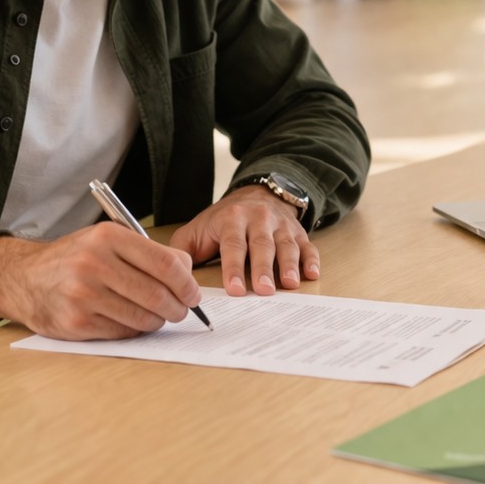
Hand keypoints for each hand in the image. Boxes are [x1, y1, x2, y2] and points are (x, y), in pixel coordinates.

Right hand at [0, 227, 200, 339]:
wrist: (23, 278)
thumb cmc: (73, 259)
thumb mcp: (105, 240)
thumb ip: (146, 252)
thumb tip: (187, 273)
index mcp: (107, 237)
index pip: (165, 262)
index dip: (187, 282)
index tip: (194, 293)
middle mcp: (94, 264)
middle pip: (157, 293)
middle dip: (178, 307)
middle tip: (182, 310)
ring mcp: (83, 295)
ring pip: (143, 316)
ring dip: (158, 320)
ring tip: (157, 316)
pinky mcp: (76, 323)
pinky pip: (123, 332)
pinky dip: (135, 329)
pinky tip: (131, 321)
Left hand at [170, 185, 318, 296]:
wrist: (257, 193)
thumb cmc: (224, 219)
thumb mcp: (199, 227)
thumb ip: (184, 248)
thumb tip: (172, 273)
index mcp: (232, 219)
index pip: (233, 244)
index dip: (233, 267)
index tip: (234, 289)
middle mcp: (258, 219)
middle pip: (262, 245)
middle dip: (263, 268)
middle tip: (263, 291)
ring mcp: (280, 225)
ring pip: (286, 245)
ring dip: (289, 265)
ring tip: (290, 284)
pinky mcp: (298, 232)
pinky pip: (307, 245)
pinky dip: (311, 259)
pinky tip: (311, 273)